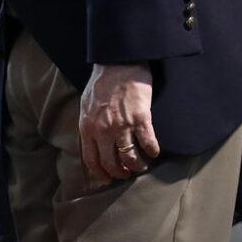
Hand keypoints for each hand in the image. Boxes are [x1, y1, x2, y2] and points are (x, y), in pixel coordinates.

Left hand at [79, 63, 159, 183]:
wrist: (119, 62)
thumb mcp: (86, 105)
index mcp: (88, 128)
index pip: (91, 159)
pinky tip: (154, 152)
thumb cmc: (102, 82)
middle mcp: (103, 130)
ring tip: (141, 166)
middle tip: (126, 174)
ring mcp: (122, 125)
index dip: (100, 173)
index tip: (107, 179)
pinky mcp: (140, 117)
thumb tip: (93, 142)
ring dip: (136, 165)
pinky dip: (152, 151)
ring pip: (129, 157)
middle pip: (110, 162)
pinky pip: (147, 142)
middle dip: (119, 173)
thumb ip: (89, 125)